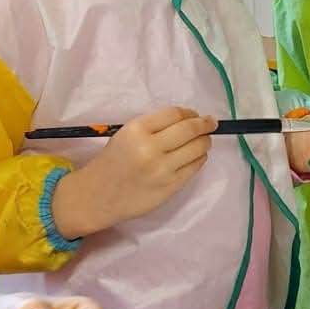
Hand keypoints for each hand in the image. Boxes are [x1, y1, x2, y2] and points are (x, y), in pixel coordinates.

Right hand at [51, 108, 214, 236]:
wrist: (98, 195)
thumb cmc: (112, 162)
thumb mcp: (126, 135)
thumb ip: (154, 127)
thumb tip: (188, 120)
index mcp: (137, 130)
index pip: (175, 114)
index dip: (190, 113)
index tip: (196, 115)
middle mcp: (151, 148)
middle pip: (190, 129)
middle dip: (205, 124)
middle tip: (211, 123)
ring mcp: (163, 169)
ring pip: (198, 148)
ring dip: (205, 142)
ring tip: (204, 141)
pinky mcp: (170, 186)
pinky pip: (194, 167)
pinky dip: (200, 158)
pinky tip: (196, 156)